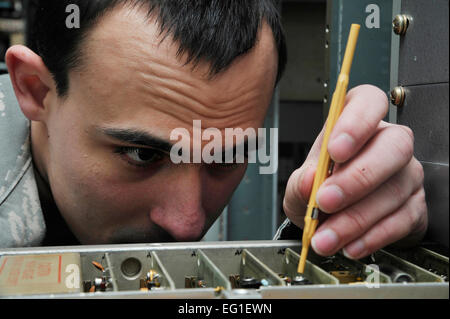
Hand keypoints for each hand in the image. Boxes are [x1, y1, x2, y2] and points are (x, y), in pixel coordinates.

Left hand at [283, 85, 427, 258]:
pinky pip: (401, 221)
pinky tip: (350, 245)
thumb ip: (301, 182)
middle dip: (357, 177)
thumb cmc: (321, 188)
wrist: (334, 217)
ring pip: (394, 189)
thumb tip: (310, 180)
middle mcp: (388, 143)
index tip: (335, 149)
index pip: (369, 102)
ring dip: (356, 218)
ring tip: (326, 236)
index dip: (356, 122)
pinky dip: (372, 236)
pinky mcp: (414, 206)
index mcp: (358, 124)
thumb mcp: (301, 183)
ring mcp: (407, 174)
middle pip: (394, 146)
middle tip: (326, 201)